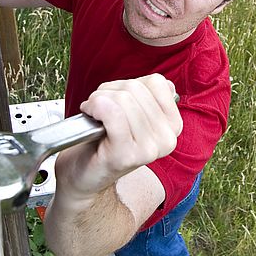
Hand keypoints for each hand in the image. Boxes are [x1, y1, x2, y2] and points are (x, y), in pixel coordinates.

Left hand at [54, 74, 181, 198]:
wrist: (82, 173)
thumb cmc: (104, 139)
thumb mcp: (135, 112)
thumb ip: (151, 95)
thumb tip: (163, 85)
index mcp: (173, 126)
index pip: (157, 83)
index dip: (129, 84)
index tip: (117, 100)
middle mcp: (167, 140)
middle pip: (136, 89)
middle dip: (110, 91)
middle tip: (100, 108)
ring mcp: (148, 150)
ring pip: (123, 99)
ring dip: (98, 99)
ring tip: (94, 114)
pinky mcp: (126, 155)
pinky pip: (113, 113)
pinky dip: (95, 106)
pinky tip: (89, 114)